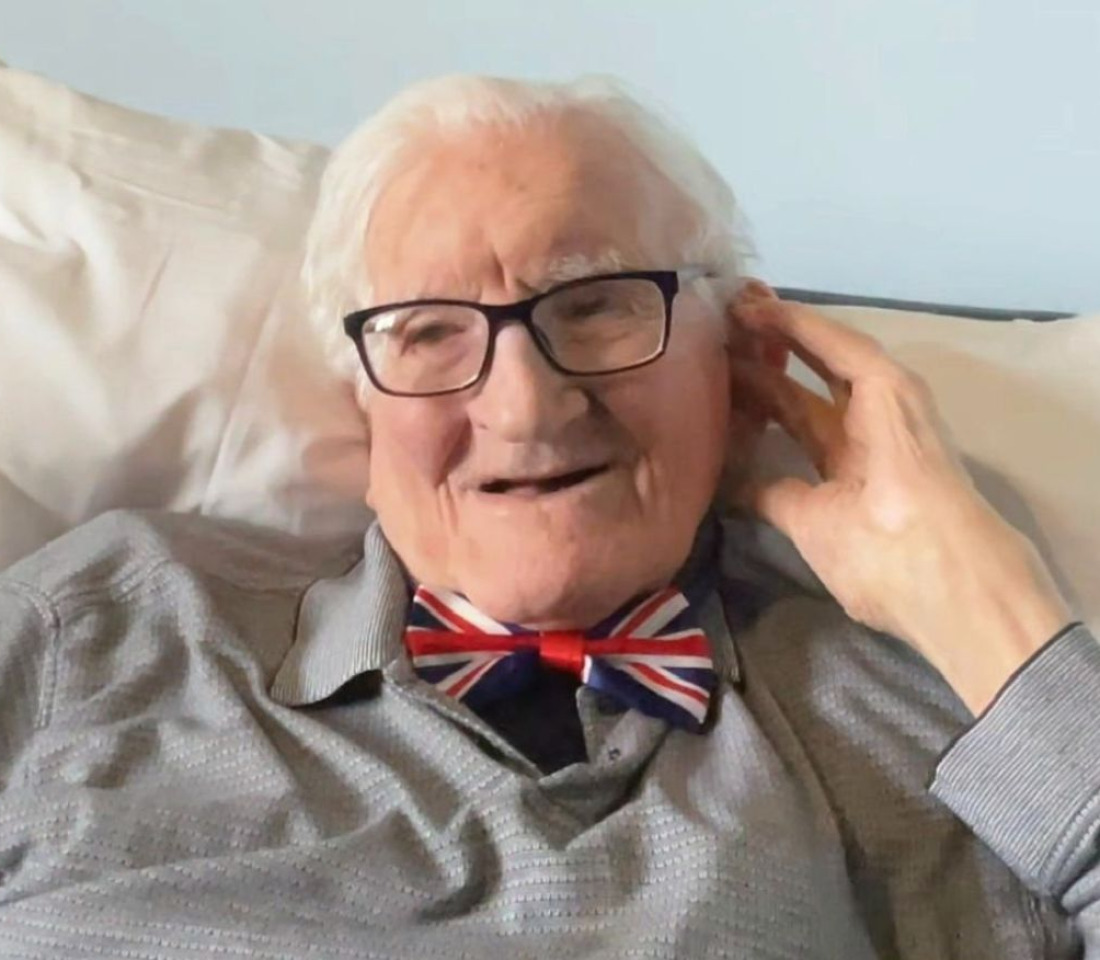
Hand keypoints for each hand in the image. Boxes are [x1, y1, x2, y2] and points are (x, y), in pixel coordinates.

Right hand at [728, 295, 1072, 713]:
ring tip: (717, 373)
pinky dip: (781, 433)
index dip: (784, 323)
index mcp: (879, 398)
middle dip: (771, 351)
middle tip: (716, 334)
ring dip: (771, 391)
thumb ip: (773, 496)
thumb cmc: (891, 539)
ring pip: (811, 406)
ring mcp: (869, 450)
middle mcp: (876, 415)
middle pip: (817, 369)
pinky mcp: (860, 485)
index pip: (826, 344)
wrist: (954, 597)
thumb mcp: (821, 516)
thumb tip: (736, 489)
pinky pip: (814, 441)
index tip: (739, 305)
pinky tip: (739, 433)